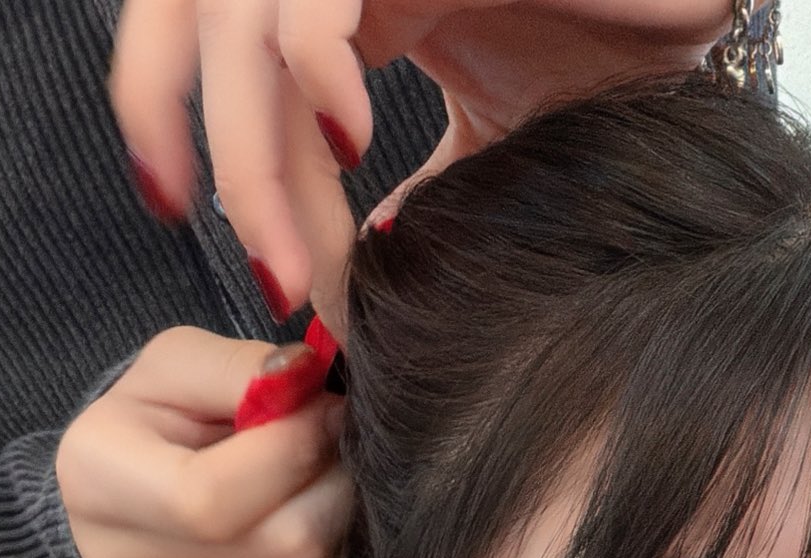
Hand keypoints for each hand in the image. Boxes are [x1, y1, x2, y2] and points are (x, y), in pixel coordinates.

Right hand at [56, 328, 350, 557]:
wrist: (113, 517)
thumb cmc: (159, 431)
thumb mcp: (178, 370)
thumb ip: (238, 368)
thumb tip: (305, 379)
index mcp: (97, 479)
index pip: (217, 496)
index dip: (299, 452)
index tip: (325, 417)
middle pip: (283, 553)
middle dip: (335, 498)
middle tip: (337, 468)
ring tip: (328, 520)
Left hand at [111, 0, 731, 332]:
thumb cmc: (622, 35)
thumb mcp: (501, 134)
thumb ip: (430, 190)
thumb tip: (370, 261)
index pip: (223, 67)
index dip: (208, 162)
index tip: (264, 278)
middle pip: (189, 28)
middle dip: (198, 158)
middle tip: (258, 277)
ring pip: (238, 26)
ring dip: (250, 157)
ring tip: (296, 260)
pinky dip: (310, 73)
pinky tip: (352, 149)